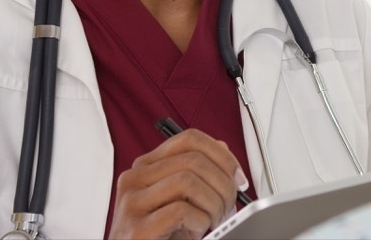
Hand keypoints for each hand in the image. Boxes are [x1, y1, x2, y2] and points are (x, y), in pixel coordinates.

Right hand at [107, 128, 246, 239]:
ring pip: (188, 181)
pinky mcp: (137, 229)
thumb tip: (223, 150)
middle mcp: (134, 179)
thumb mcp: (181, 198)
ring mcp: (132, 203)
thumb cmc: (162, 234)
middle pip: (193, 160)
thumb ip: (197, 172)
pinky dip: (200, 221)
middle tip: (229, 206)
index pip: (190, 139)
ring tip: (212, 221)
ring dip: (213, 204)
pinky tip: (196, 231)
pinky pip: (180, 211)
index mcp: (146, 166)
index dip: (222, 156)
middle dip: (223, 184)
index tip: (238, 178)